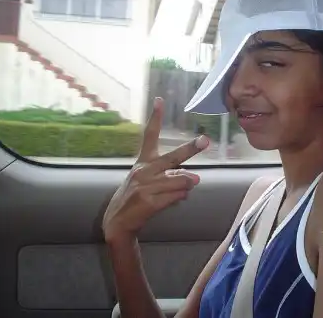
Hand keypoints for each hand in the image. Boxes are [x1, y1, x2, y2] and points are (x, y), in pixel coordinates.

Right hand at [102, 97, 208, 243]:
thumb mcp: (147, 180)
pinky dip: (180, 197)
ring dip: (186, 185)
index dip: (155, 117)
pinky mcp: (149, 201)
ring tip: (190, 184)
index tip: (160, 100)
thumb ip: (169, 176)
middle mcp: (144, 170)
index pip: (149, 135)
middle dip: (190, 149)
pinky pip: (175, 196)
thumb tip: (193, 179)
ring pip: (179, 181)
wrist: (118, 222)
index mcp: (143, 161)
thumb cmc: (135, 197)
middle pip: (172, 158)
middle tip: (205, 140)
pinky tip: (179, 198)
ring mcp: (146, 186)